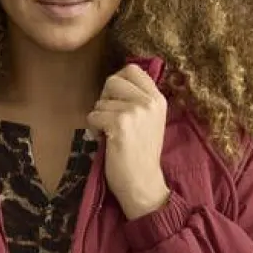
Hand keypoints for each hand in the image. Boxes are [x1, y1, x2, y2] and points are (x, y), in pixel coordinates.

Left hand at [88, 64, 170, 220]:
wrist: (142, 183)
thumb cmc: (141, 154)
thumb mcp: (150, 121)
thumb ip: (139, 100)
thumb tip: (115, 82)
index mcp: (158, 99)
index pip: (132, 69)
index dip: (118, 82)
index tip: (117, 100)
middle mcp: (149, 101)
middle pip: (113, 80)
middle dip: (105, 99)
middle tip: (111, 119)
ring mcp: (135, 111)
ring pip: (101, 101)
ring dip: (100, 117)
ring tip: (112, 134)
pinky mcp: (119, 124)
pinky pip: (93, 115)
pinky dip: (94, 128)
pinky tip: (106, 140)